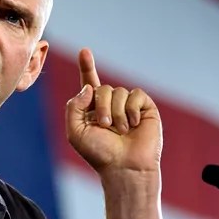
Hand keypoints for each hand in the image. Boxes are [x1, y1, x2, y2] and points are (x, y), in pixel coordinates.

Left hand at [65, 48, 162, 174]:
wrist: (124, 166)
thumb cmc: (99, 153)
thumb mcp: (75, 131)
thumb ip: (74, 107)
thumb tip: (89, 87)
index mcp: (92, 109)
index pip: (89, 83)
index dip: (86, 66)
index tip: (84, 51)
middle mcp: (110, 105)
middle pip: (102, 88)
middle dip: (101, 107)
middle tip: (105, 127)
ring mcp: (128, 105)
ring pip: (118, 91)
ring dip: (116, 112)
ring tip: (120, 131)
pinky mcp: (145, 107)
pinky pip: (135, 95)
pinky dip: (132, 110)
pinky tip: (134, 125)